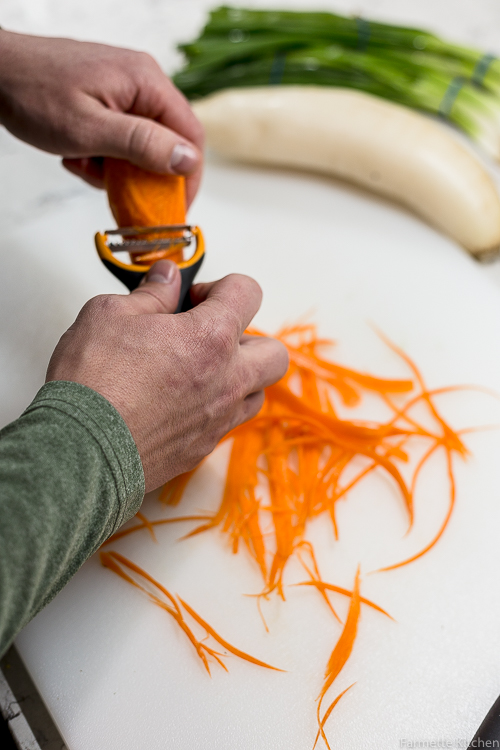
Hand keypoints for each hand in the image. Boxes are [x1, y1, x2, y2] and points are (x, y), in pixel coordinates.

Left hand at [0, 31, 202, 204]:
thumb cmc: (33, 92)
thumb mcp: (90, 129)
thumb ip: (143, 144)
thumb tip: (187, 160)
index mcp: (146, 82)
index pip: (190, 135)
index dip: (188, 177)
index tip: (177, 207)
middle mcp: (141, 82)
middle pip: (167, 142)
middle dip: (145, 174)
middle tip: (124, 193)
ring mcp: (123, 90)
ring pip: (141, 145)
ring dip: (117, 168)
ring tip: (86, 165)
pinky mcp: (107, 100)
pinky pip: (120, 139)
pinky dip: (102, 156)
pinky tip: (78, 154)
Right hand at [46, 262, 288, 492]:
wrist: (79, 449)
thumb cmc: (93, 380)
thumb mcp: (110, 314)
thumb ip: (151, 294)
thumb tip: (167, 277)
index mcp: (212, 337)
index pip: (249, 292)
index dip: (223, 286)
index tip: (194, 298)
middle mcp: (227, 380)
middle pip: (275, 352)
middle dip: (249, 336)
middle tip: (208, 336)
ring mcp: (218, 418)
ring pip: (257, 393)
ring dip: (238, 376)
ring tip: (198, 370)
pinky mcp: (202, 448)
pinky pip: (227, 423)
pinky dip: (215, 407)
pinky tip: (180, 402)